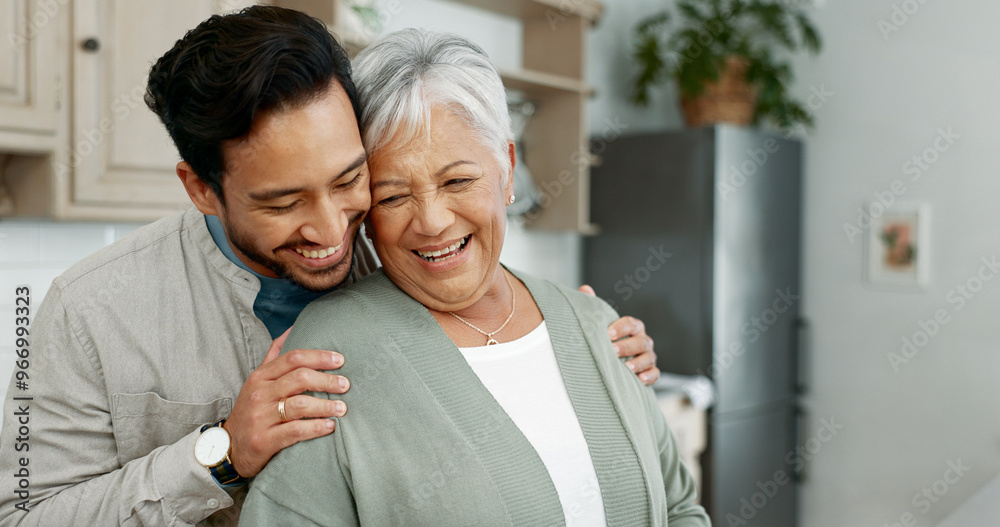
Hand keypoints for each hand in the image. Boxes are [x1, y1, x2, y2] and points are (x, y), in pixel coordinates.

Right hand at [222, 327, 348, 476]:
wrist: (229, 447)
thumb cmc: (251, 410)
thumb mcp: (257, 381)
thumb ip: (274, 356)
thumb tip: (293, 328)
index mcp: (260, 377)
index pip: (293, 358)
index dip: (319, 357)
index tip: (340, 360)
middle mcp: (260, 394)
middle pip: (300, 379)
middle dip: (327, 380)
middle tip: (345, 385)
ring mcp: (261, 417)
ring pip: (300, 405)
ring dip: (326, 406)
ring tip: (342, 408)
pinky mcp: (265, 440)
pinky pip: (295, 431)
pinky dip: (316, 428)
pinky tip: (330, 426)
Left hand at [579, 285, 659, 385]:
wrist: (613, 362)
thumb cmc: (608, 340)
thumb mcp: (601, 324)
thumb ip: (594, 307)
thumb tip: (585, 289)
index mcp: (633, 327)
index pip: (631, 323)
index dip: (621, 327)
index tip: (608, 333)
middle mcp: (643, 340)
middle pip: (641, 341)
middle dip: (627, 346)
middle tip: (612, 351)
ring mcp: (648, 356)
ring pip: (649, 358)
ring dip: (638, 363)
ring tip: (626, 367)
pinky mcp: (651, 372)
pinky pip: (655, 374)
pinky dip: (649, 376)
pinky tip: (639, 379)